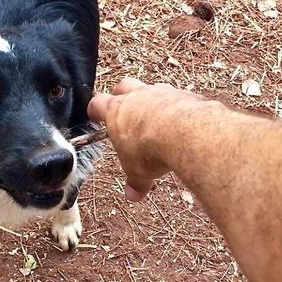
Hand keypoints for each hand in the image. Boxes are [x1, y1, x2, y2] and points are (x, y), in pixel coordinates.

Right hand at [88, 79, 205, 200]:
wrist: (185, 132)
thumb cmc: (151, 148)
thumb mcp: (138, 171)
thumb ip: (136, 182)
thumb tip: (133, 195)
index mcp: (116, 111)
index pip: (98, 103)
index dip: (96, 109)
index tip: (96, 114)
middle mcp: (137, 96)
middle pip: (124, 86)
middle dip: (123, 94)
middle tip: (125, 108)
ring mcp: (161, 92)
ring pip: (152, 89)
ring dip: (153, 100)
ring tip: (158, 119)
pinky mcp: (184, 94)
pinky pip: (178, 97)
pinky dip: (178, 107)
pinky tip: (182, 122)